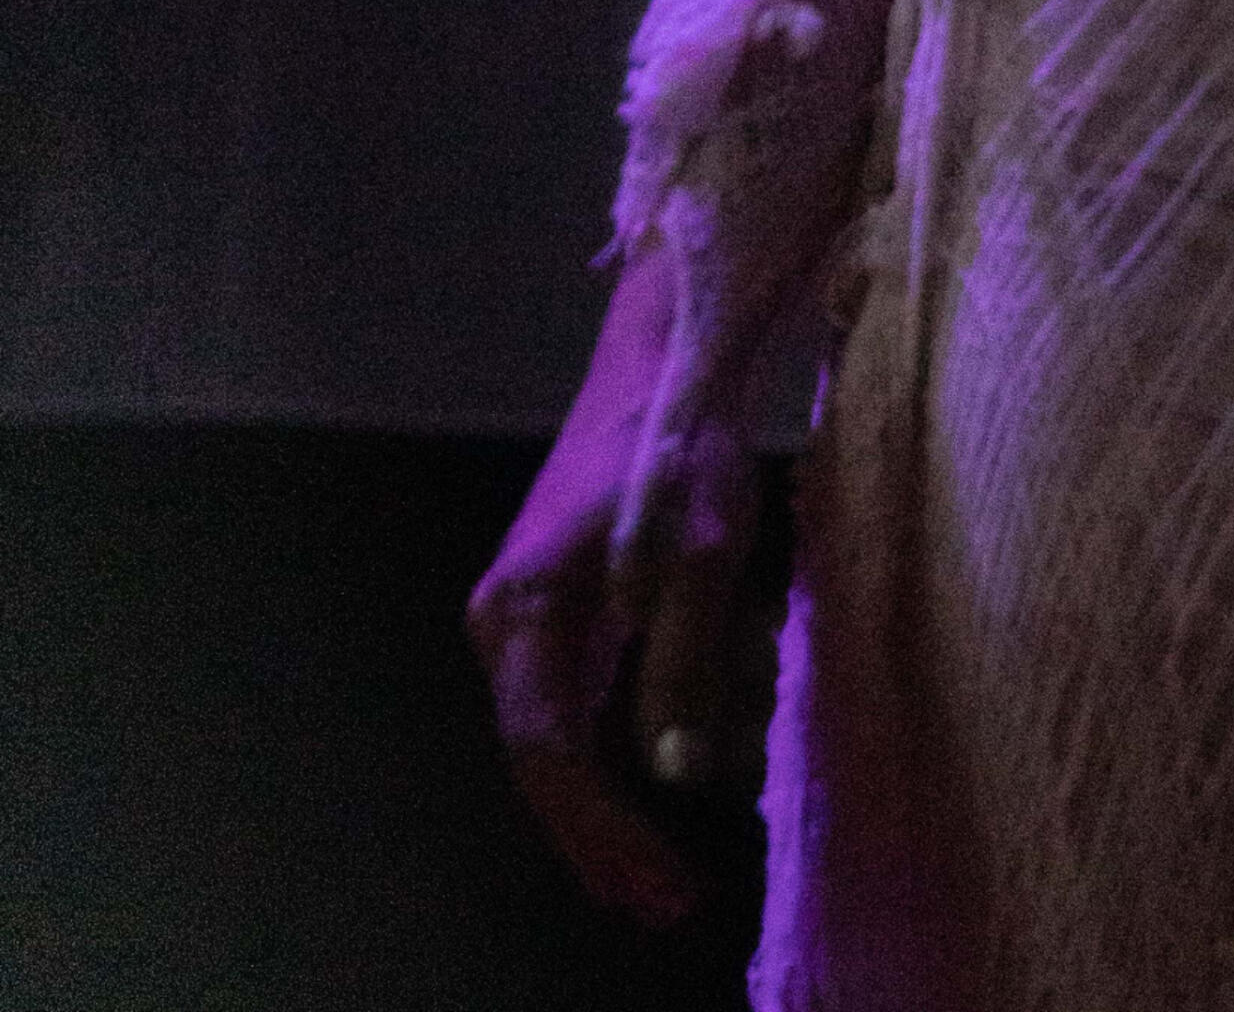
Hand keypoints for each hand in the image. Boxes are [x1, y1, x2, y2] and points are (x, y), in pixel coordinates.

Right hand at [465, 242, 768, 929]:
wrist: (660, 360)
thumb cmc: (678, 445)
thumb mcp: (701, 551)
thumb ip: (684, 663)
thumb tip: (677, 776)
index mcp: (525, 610)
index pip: (548, 752)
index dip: (600, 830)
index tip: (658, 884)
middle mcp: (502, 622)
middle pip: (543, 757)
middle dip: (600, 838)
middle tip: (663, 901)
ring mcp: (520, 615)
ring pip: (555, 737)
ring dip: (602, 809)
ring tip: (656, 877)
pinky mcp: (552, 608)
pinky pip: (570, 703)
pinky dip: (607, 756)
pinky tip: (648, 795)